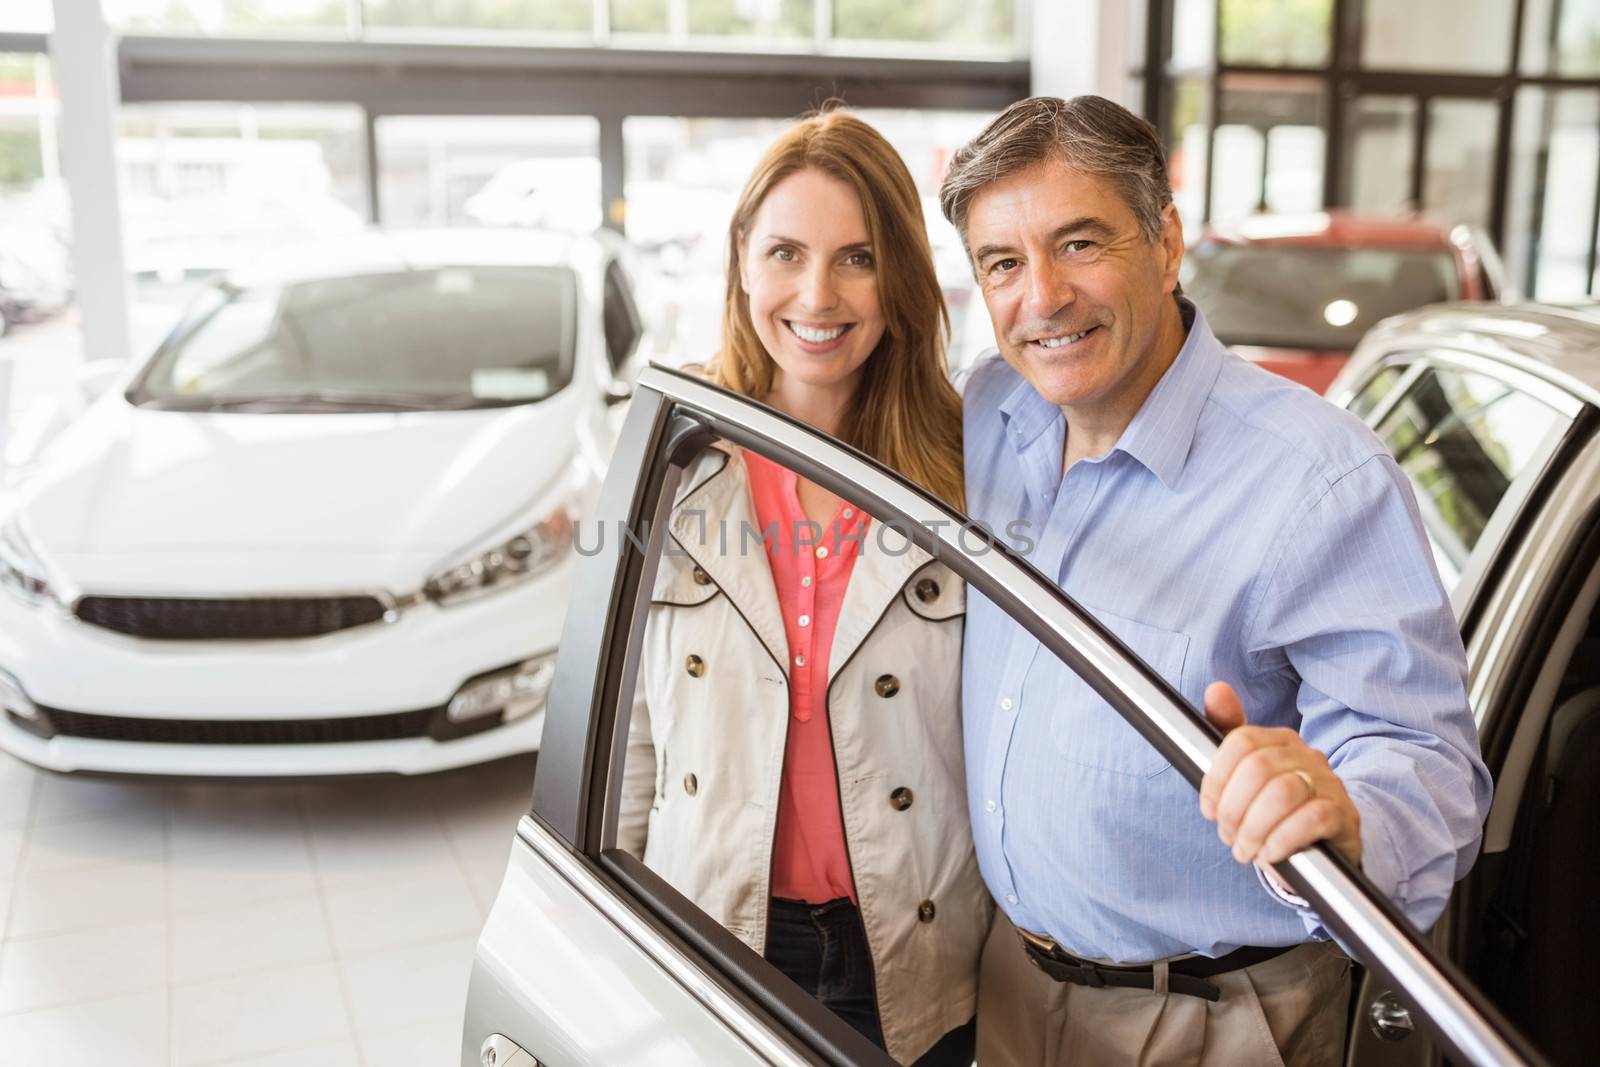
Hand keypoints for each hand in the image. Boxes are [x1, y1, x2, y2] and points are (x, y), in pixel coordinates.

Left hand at [1198, 682, 1361, 868]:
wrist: (1325, 837)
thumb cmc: (1276, 803)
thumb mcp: (1248, 772)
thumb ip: (1227, 730)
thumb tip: (1216, 689)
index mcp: (1279, 740)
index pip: (1240, 742)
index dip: (1217, 778)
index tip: (1209, 809)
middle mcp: (1306, 754)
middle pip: (1258, 769)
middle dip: (1233, 809)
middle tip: (1227, 835)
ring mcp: (1328, 783)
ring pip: (1282, 793)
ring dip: (1254, 828)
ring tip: (1246, 849)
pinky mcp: (1344, 814)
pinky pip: (1311, 819)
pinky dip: (1282, 839)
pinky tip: (1270, 853)